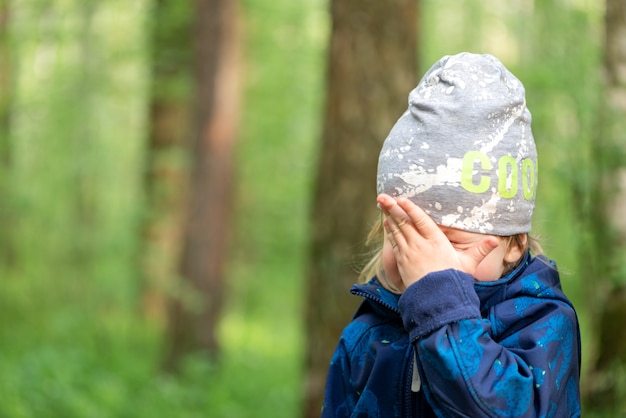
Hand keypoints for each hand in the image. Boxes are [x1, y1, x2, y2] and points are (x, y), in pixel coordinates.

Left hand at [376, 193, 498, 287]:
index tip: (402, 199)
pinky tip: (386, 222)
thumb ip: (480, 250)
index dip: (411, 209)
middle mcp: (420, 245)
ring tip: (382, 203)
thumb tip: (495, 240)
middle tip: (383, 196)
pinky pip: (394, 243)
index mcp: (437, 242)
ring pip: (397, 231)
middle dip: (393, 208)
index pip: (421, 221)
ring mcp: (409, 253)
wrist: (438, 300)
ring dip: (389, 216)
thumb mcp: (469, 264)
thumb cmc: (454, 280)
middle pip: (404, 223)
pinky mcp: (402, 262)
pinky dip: (389, 231)